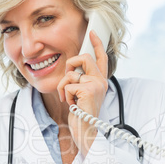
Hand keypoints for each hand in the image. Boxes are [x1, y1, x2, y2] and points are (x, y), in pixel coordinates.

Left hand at [57, 30, 107, 155]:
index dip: (96, 44)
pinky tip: (72, 105)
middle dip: (71, 64)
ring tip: (69, 99)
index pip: (100, 58)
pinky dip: (65, 96)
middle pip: (84, 58)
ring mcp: (96, 85)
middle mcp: (101, 81)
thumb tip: (71, 71)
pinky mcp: (88, 90)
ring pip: (71, 74)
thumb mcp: (81, 94)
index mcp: (100, 80)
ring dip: (63, 87)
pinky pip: (68, 85)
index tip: (92, 33)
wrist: (85, 130)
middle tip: (68, 77)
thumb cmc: (81, 114)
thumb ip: (80, 80)